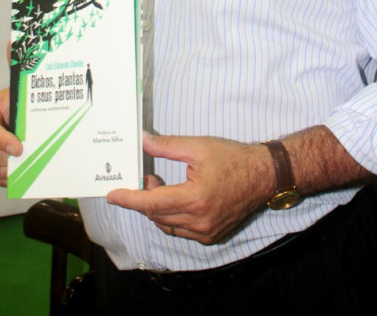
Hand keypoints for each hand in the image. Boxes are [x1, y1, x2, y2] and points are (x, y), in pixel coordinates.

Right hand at [0, 87, 21, 186]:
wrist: (11, 110)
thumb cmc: (14, 104)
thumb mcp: (17, 101)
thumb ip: (21, 112)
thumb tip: (31, 127)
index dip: (3, 141)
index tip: (19, 149)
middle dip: (10, 158)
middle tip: (28, 159)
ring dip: (10, 168)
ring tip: (25, 165)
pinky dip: (7, 176)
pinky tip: (18, 171)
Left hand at [106, 132, 273, 244]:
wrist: (264, 175)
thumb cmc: (233, 158)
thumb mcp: (198, 146)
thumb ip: (167, 145)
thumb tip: (142, 140)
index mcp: (195, 199)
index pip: (151, 203)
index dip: (129, 199)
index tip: (112, 195)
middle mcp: (199, 222)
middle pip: (157, 216)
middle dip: (143, 199)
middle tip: (144, 177)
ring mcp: (206, 233)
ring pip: (167, 226)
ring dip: (156, 208)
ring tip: (158, 184)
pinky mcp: (211, 236)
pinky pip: (181, 231)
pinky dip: (171, 217)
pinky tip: (174, 198)